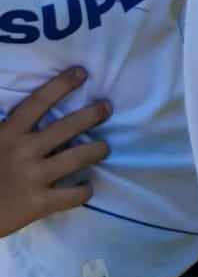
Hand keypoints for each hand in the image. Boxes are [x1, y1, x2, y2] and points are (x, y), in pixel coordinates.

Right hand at [0, 68, 110, 237]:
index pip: (39, 101)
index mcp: (8, 133)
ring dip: (97, 150)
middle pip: (68, 126)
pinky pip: (73, 195)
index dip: (62, 84)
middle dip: (92, 115)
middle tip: (107, 107)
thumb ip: (7, 127)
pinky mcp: (40, 203)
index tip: (82, 73)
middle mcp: (25, 150)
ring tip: (104, 148)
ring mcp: (35, 177)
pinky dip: (84, 191)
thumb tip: (29, 116)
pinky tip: (87, 187)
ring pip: (78, 157)